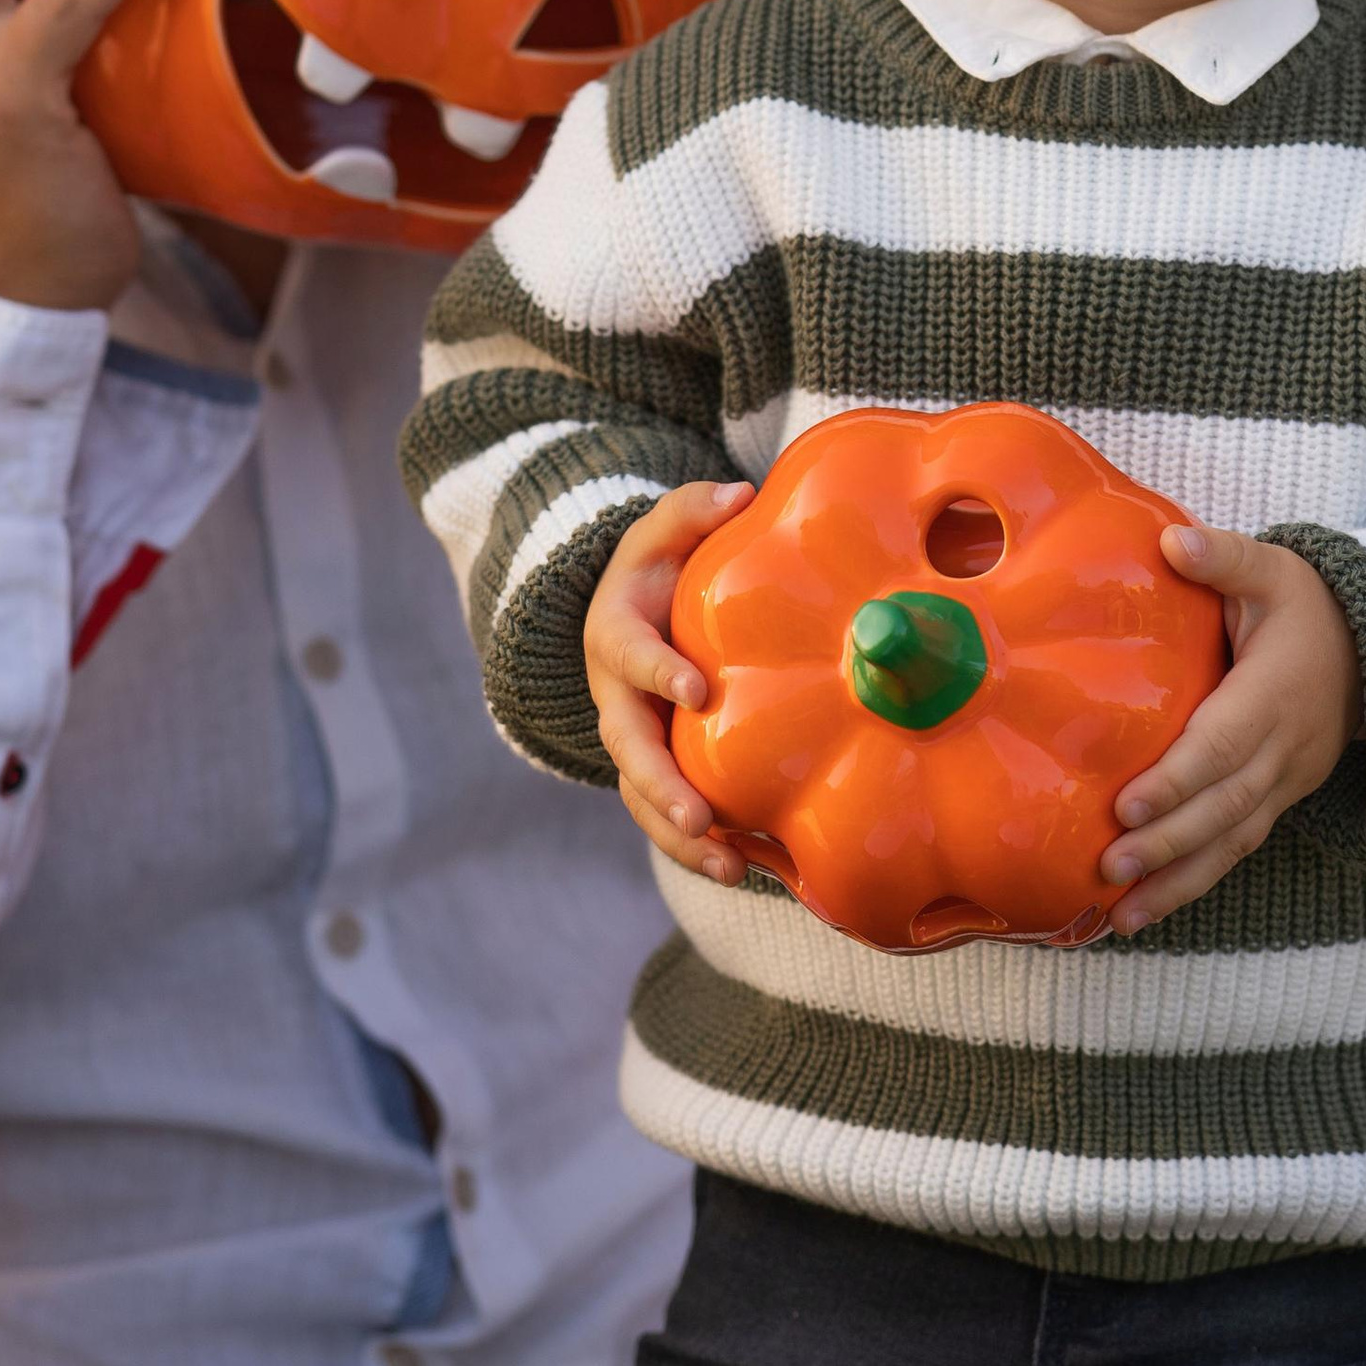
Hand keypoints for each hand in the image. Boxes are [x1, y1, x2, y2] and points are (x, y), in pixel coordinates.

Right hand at [584, 479, 754, 878]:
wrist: (630, 610)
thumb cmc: (656, 567)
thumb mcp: (664, 528)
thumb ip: (694, 506)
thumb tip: (741, 493)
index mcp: (615, 635)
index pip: (629, 655)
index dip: (657, 673)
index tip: (694, 691)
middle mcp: (616, 698)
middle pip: (627, 749)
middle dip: (660, 786)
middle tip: (698, 817)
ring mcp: (634, 740)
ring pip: (641, 798)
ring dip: (680, 837)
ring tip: (731, 868)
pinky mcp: (656, 769)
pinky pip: (667, 818)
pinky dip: (701, 850)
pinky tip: (750, 872)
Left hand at [1099, 529, 1363, 930]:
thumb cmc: (1310, 605)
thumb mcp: (1275, 569)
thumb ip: (1224, 557)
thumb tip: (1171, 541)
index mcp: (1275, 693)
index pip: (1224, 744)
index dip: (1179, 778)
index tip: (1126, 806)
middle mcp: (1285, 749)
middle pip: (1225, 806)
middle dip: (1168, 843)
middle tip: (1109, 868)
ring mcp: (1286, 783)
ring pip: (1233, 843)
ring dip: (1178, 883)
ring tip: (1120, 918)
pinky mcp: (1279, 802)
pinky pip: (1237, 851)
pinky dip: (1194, 885)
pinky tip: (1144, 912)